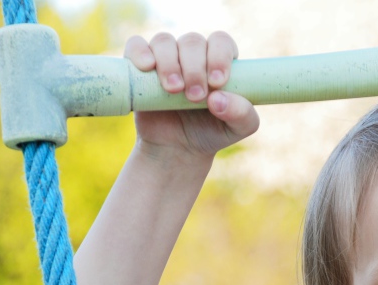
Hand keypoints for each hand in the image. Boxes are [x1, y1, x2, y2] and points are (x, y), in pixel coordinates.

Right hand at [125, 32, 259, 161]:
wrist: (177, 150)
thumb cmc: (211, 132)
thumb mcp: (237, 129)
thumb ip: (241, 114)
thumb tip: (219, 98)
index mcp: (219, 61)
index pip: (221, 42)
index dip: (219, 56)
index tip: (217, 82)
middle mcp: (193, 55)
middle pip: (193, 41)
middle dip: (195, 68)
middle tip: (195, 96)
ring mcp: (166, 58)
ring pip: (165, 41)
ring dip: (170, 63)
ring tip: (174, 90)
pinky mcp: (140, 67)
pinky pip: (136, 45)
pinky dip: (140, 52)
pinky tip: (147, 66)